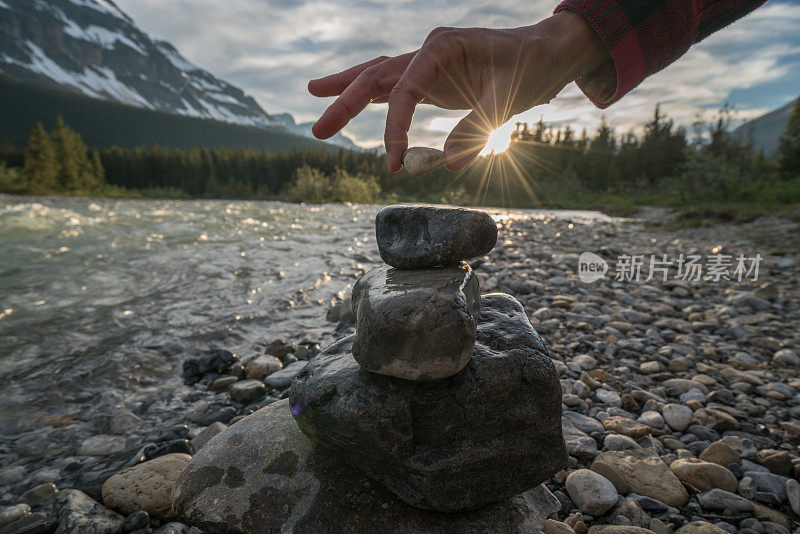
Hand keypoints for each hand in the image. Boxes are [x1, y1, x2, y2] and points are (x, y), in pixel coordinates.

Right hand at [309, 11, 609, 171]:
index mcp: (442, 47)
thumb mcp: (508, 99)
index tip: (396, 163)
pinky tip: (349, 103)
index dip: (394, 128)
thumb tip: (448, 162)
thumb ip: (476, 129)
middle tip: (318, 131)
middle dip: (345, 102)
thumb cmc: (530, 68)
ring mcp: (428, 63)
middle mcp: (428, 51)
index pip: (404, 90)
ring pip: (378, 76)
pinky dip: (373, 98)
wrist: (547, 54)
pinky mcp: (433, 78)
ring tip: (314, 97)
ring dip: (348, 92)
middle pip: (376, 76)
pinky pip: (395, 88)